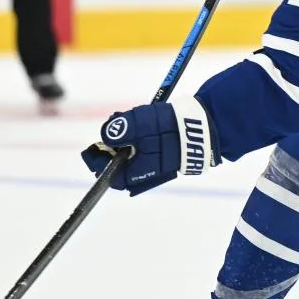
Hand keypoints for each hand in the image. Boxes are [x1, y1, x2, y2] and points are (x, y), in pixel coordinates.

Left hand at [81, 98, 218, 196]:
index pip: (112, 177)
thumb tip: (105, 136)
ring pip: (131, 156)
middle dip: (111, 147)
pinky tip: (138, 122)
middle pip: (120, 165)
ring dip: (123, 140)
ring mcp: (159, 163)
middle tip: (110, 128)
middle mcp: (149, 172)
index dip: (98, 164)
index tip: (91, 149)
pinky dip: (136, 138)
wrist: (207, 124)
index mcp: (142, 172)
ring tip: (123, 120)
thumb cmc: (173, 126)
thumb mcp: (143, 123)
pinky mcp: (166, 153)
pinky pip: (144, 150)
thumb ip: (122, 129)